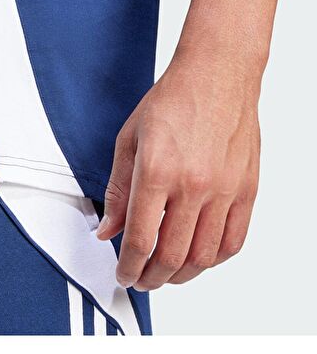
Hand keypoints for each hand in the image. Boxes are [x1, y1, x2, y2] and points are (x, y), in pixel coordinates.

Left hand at [96, 49, 260, 290]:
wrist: (217, 75)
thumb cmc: (173, 100)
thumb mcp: (129, 140)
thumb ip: (117, 190)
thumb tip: (108, 230)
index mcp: (157, 171)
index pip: (141, 240)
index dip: (129, 267)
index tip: (123, 274)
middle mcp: (193, 185)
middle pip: (171, 256)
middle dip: (151, 278)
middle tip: (141, 279)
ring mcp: (224, 190)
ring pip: (204, 257)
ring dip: (181, 275)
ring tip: (166, 273)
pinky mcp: (246, 189)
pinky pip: (233, 241)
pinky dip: (214, 260)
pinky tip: (200, 258)